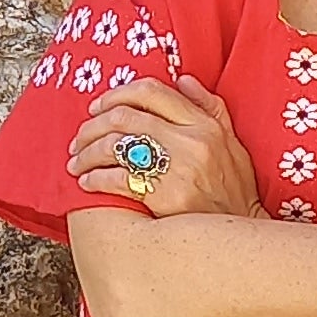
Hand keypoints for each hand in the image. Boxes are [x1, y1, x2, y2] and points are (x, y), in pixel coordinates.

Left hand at [66, 73, 261, 218]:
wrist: (239, 237)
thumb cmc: (234, 191)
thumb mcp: (233, 144)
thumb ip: (211, 108)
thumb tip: (183, 80)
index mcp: (204, 124)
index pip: (152, 92)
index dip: (117, 94)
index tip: (99, 107)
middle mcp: (189, 140)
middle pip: (125, 116)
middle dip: (93, 125)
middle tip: (79, 138)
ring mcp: (176, 168)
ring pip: (115, 145)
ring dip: (87, 152)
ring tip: (76, 162)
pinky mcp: (164, 196)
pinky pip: (117, 179)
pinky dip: (95, 178)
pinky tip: (87, 183)